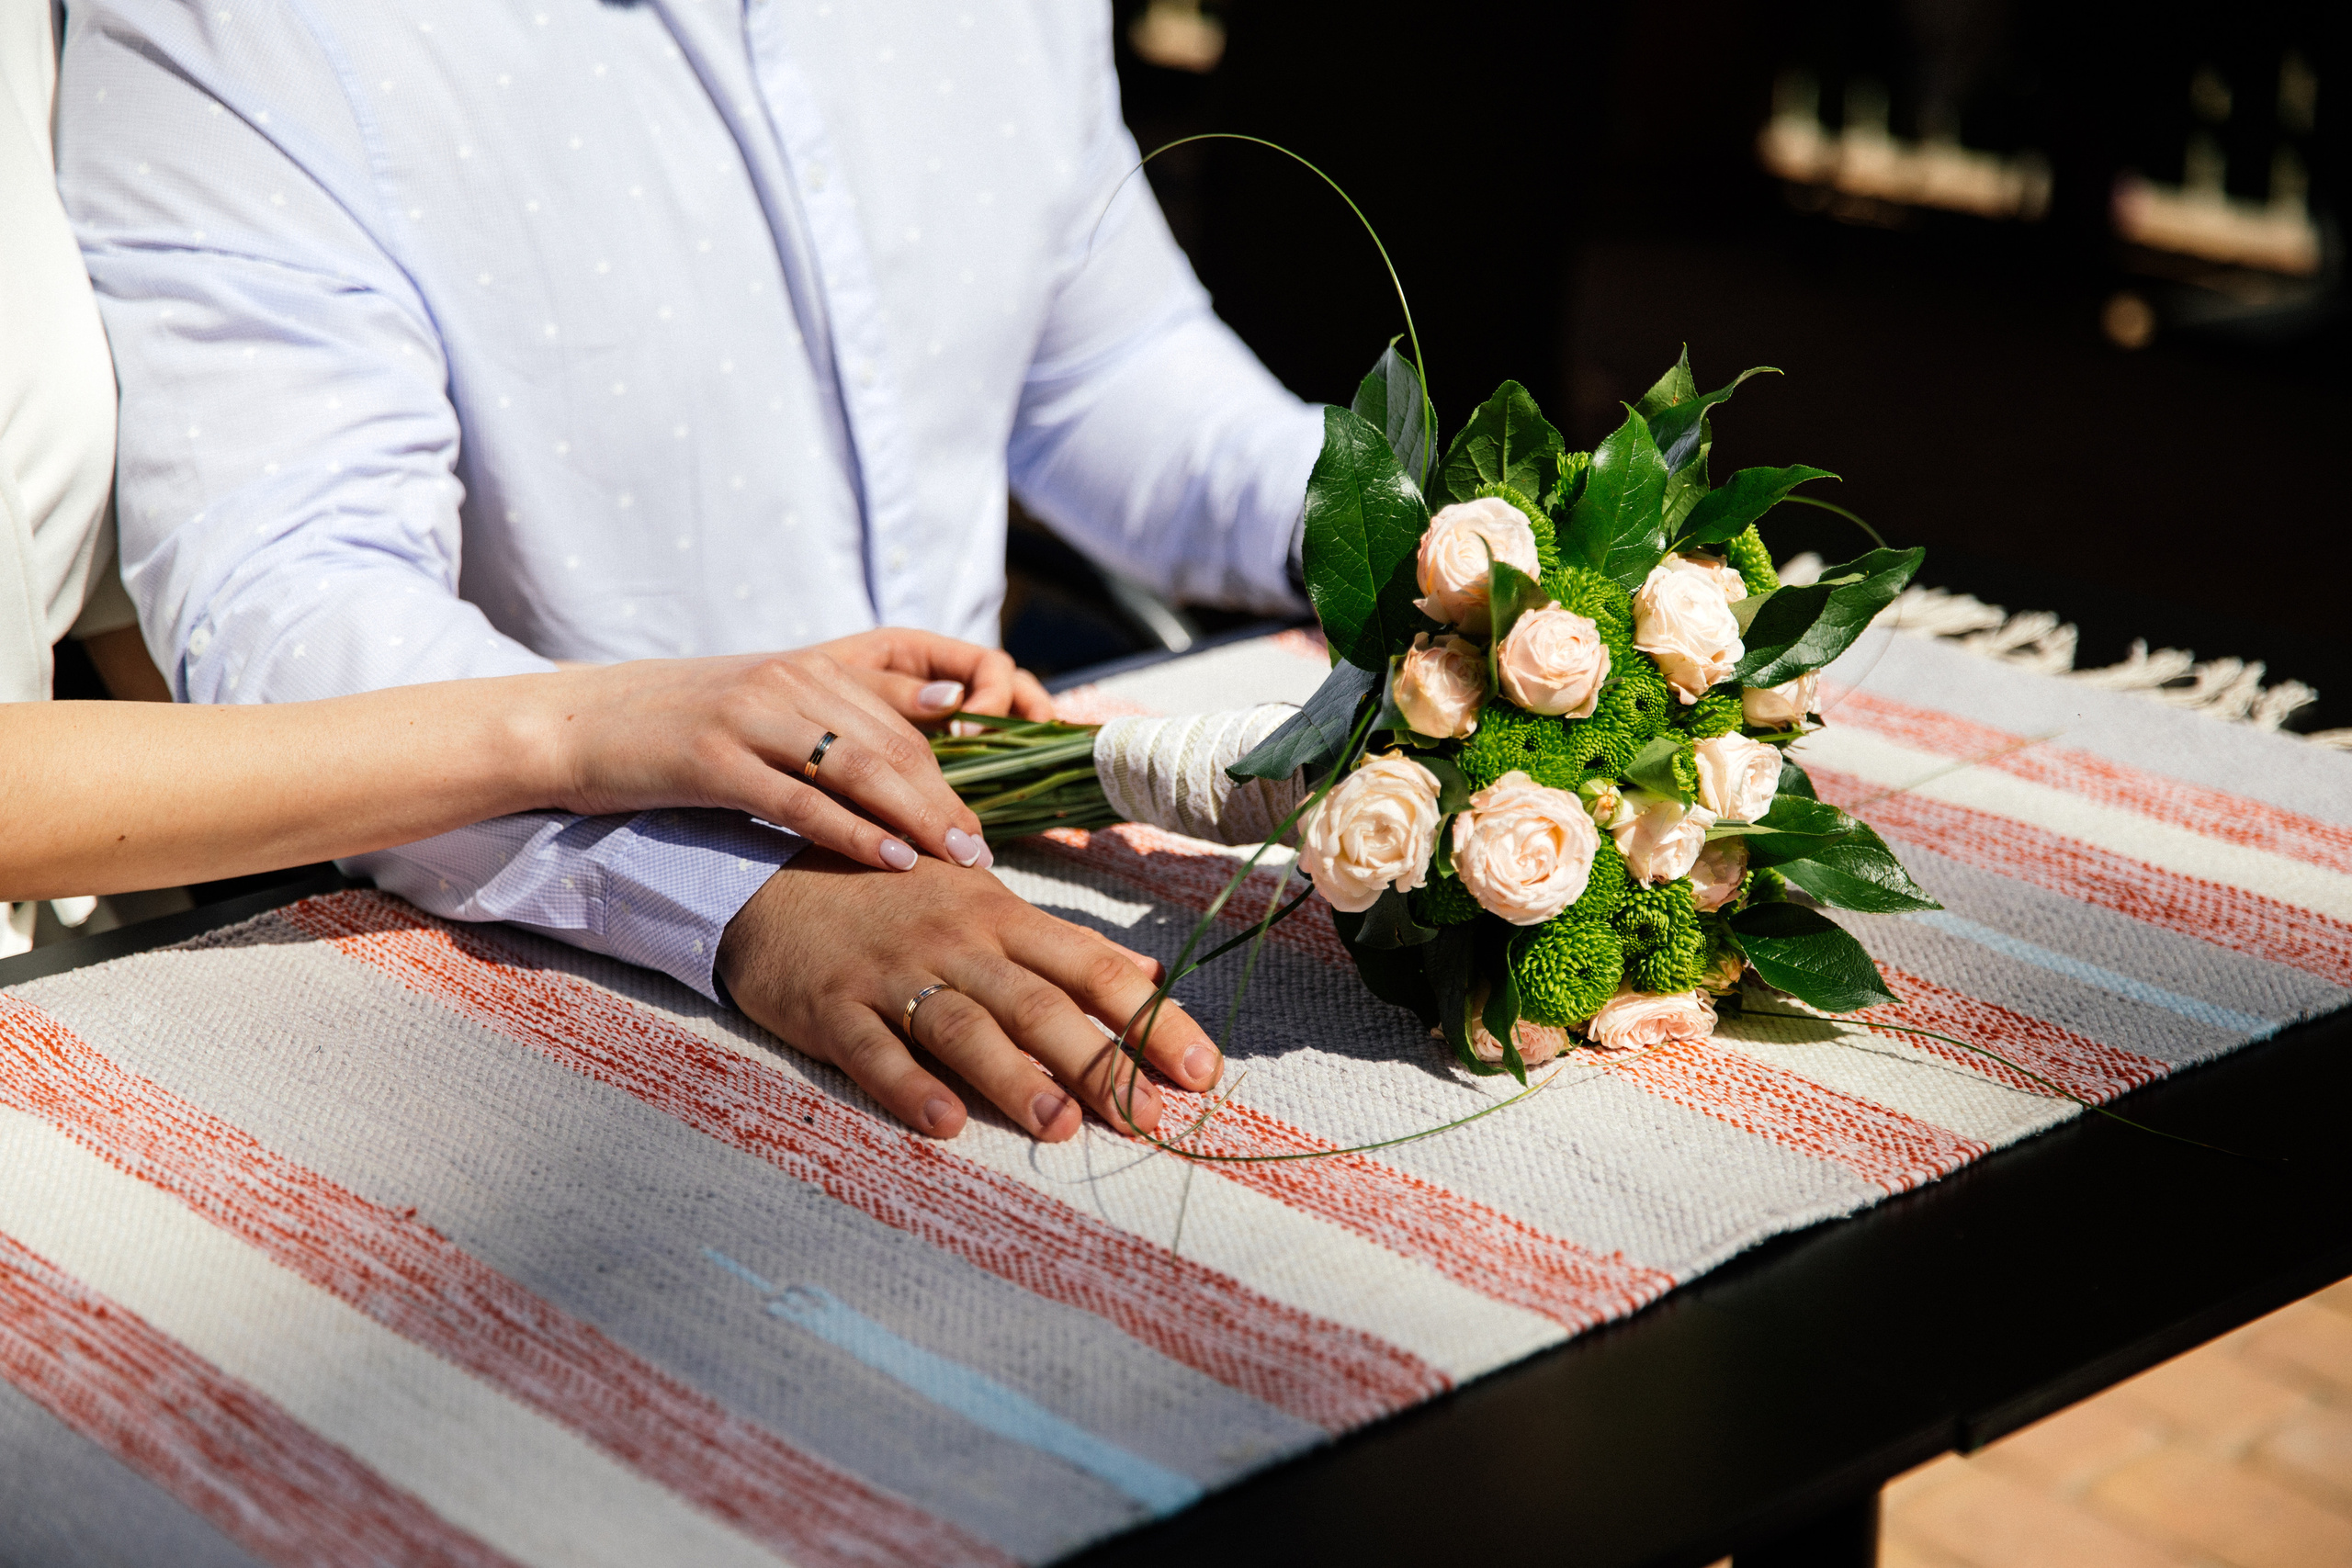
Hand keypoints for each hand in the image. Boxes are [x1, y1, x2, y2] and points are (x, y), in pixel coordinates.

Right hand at [537, 629, 1046, 872]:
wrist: (572, 723)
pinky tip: (891, 862)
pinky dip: (853, 833)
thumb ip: (840, 712)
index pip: (910, 701)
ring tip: (959, 858)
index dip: (963, 750)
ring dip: (917, 816)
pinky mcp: (712, 759)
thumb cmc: (676, 725)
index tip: (992, 800)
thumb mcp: (764, 705)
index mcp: (808, 666)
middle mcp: (788, 681)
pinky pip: (799, 801)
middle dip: (949, 795)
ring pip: (859, 767)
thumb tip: (937, 721)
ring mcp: (750, 716)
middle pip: (895, 740)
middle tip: (986, 848)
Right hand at [718, 850, 1224, 1139]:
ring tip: (1059, 1126)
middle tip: (1150, 1118)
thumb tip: (1149, 974)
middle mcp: (957, 942)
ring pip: (963, 1027)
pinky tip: (942, 1123)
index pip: (1093, 968)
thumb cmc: (892, 897)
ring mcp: (892, 973)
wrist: (767, 874)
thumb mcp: (982, 906)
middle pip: (1039, 1004)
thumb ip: (1062, 947)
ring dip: (1013, 1078)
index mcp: (1003, 915)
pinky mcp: (831, 1006)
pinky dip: (907, 1085)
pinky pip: (873, 1049)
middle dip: (1100, 1062)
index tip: (1202, 1070)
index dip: (1151, 1019)